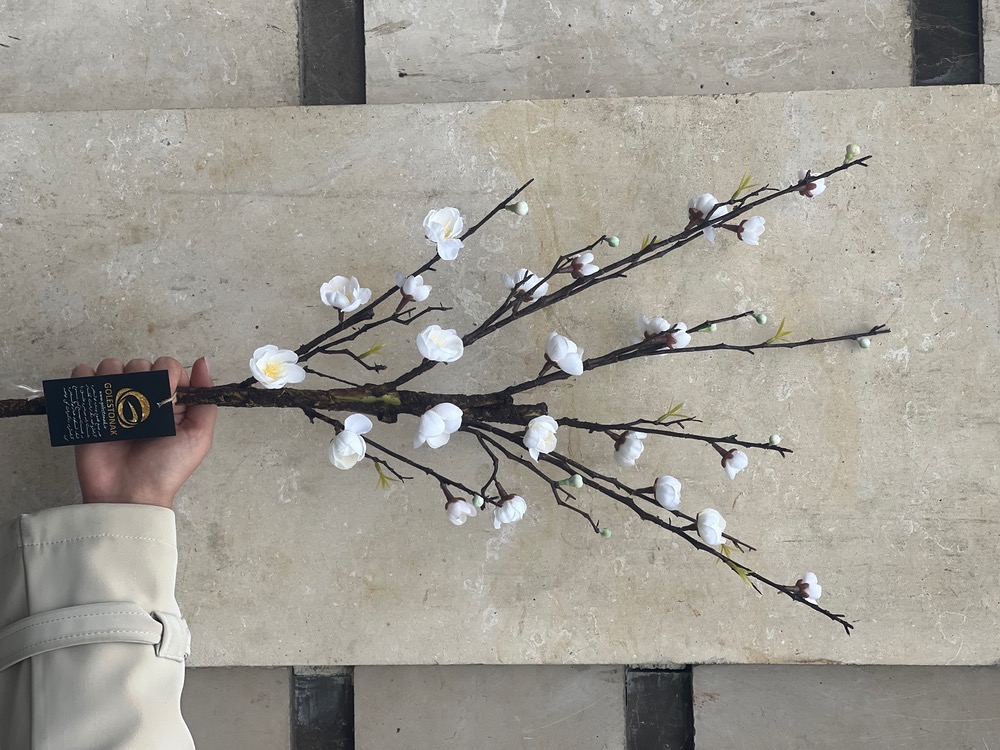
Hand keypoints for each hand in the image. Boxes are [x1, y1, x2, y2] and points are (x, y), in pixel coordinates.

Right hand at [72, 356, 217, 508]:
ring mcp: (114, 400)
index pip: (167, 365)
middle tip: (142, 413)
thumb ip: (204, 399)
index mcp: (169, 399)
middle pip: (138, 363)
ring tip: (119, 412)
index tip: (167, 400)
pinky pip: (82, 375)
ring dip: (114, 382)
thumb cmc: (166, 469)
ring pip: (111, 366)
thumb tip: (203, 361)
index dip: (167, 377)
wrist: (129, 493)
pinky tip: (98, 401)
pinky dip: (86, 381)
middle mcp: (142, 396)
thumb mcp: (198, 436)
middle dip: (141, 382)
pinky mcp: (88, 406)